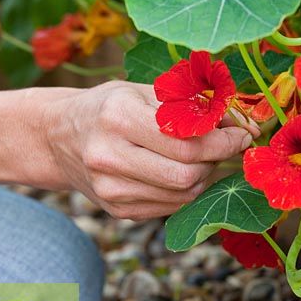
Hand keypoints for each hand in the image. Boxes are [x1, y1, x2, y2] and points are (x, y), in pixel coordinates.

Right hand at [47, 81, 254, 220]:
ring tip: (199, 157)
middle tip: (222, 146)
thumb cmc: (108, 107)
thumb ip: (191, 104)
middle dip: (216, 161)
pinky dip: (185, 190)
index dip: (224, 142)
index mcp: (118, 117)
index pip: (187, 142)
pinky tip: (178, 171)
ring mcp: (111, 189)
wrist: (57, 137)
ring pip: (183, 195)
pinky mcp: (116, 210)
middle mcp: (109, 156)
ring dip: (204, 177)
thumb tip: (243, 125)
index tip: (242, 135)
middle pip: (188, 175)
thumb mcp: (142, 90)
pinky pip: (169, 207)